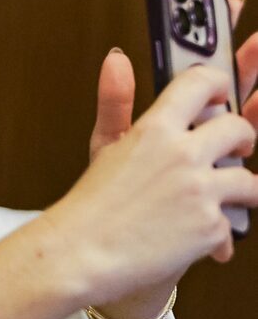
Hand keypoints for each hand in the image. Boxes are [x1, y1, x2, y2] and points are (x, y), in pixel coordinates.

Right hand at [46, 58, 257, 310]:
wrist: (78, 259)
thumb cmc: (89, 209)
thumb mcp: (103, 149)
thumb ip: (116, 102)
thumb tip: (116, 59)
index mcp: (156, 130)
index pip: (202, 84)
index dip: (220, 83)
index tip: (223, 92)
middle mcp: (183, 156)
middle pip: (238, 129)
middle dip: (243, 139)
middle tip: (238, 148)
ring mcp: (200, 192)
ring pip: (248, 182)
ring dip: (244, 190)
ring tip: (232, 199)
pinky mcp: (209, 229)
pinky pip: (231, 225)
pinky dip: (218, 236)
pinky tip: (200, 240)